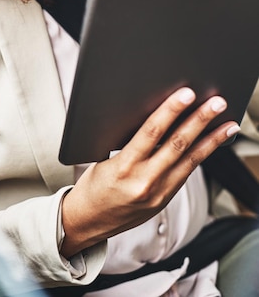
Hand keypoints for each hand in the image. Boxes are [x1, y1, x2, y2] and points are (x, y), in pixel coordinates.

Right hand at [60, 88, 239, 257]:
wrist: (88, 222)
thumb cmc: (93, 185)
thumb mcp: (103, 158)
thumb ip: (129, 143)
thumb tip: (156, 119)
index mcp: (124, 167)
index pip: (151, 132)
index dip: (171, 110)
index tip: (187, 94)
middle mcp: (144, 182)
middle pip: (178, 144)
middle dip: (200, 120)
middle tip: (217, 103)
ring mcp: (158, 193)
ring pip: (190, 161)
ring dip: (211, 140)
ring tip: (228, 125)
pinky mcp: (164, 200)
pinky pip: (186, 173)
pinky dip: (200, 156)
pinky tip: (211, 144)